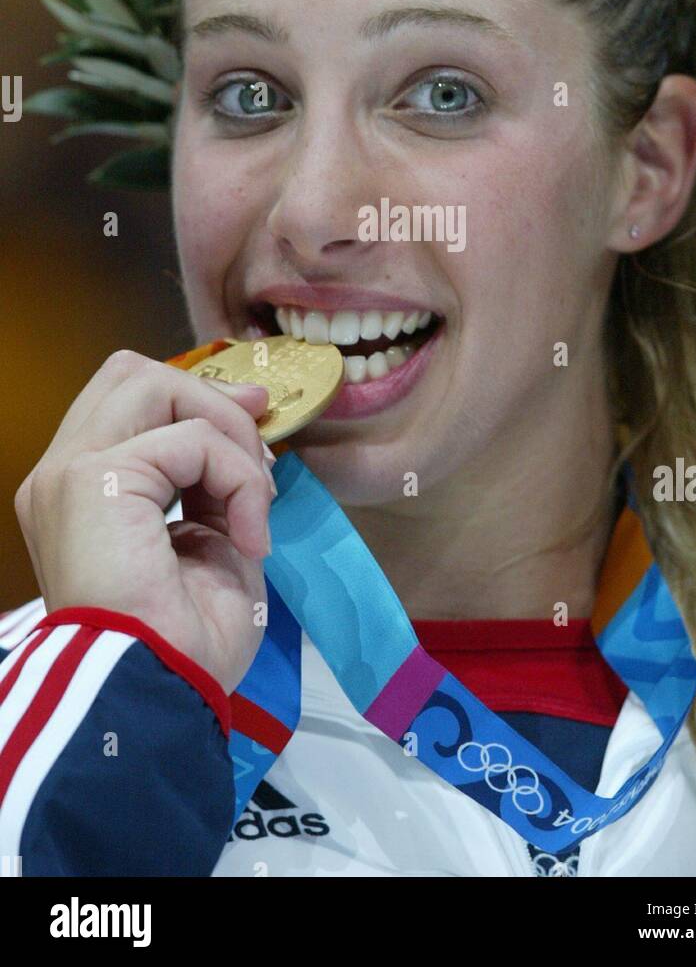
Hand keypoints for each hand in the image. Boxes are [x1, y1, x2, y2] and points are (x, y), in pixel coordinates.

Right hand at [14, 350, 276, 693]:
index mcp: (81, 495)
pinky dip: (238, 478)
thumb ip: (213, 482)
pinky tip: (247, 534)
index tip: (256, 420)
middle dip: (210, 398)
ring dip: (226, 434)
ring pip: (157, 385)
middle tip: (260, 451)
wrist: (154, 694)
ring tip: (254, 499)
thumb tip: (246, 421)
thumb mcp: (207, 544)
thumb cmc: (181, 645)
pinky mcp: (96, 478)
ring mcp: (72, 472)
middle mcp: (62, 476)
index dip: (197, 399)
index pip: (130, 403)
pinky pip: (193, 439)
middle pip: (132, 374)